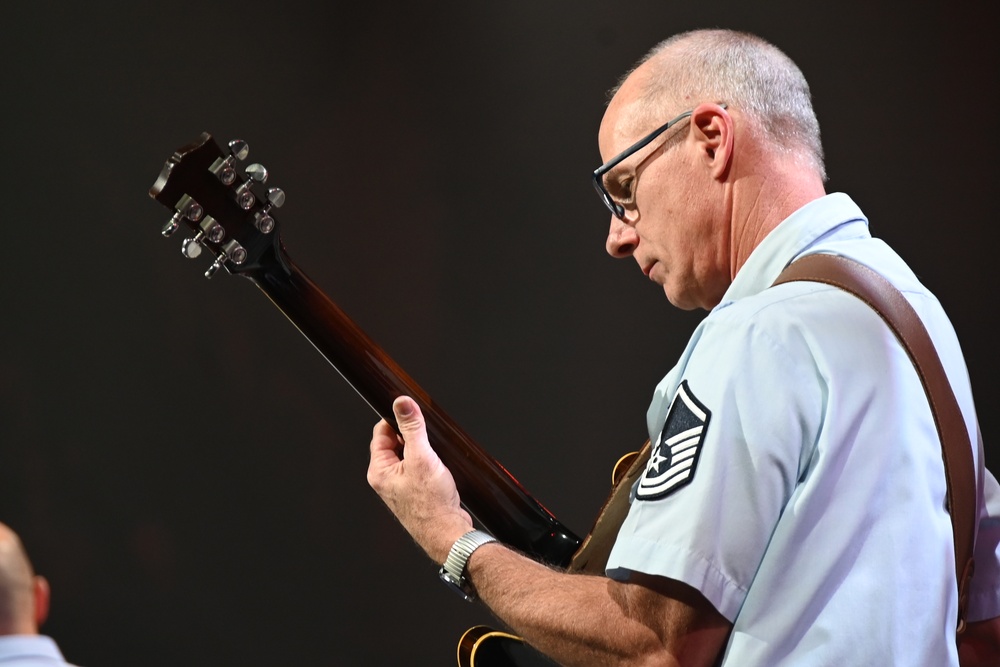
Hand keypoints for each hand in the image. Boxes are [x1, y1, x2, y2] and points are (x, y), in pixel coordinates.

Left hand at [367, 396, 473, 562]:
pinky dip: (429, 463)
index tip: (409, 412)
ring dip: (422, 450)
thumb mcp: (422, 458)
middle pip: (395, 444)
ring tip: (435, 455)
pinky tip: (440, 466)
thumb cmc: (432, 504)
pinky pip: (419, 469)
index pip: (381, 434)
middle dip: (412, 436)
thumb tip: (402, 403)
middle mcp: (387, 480)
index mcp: (380, 471)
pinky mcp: (416, 492)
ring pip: (409, 456)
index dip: (395, 420)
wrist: (448, 533)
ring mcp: (401, 487)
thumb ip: (412, 428)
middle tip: (427, 435)